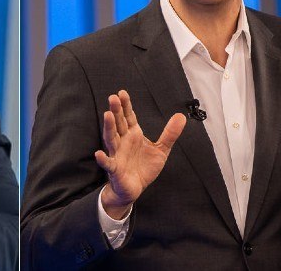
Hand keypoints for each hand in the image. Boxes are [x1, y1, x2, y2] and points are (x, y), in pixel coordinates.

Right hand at [94, 90, 185, 218]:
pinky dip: (103, 159)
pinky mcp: (115, 169)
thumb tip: (181, 116)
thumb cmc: (143, 167)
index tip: (122, 92)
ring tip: (107, 115)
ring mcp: (117, 154)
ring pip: (112, 139)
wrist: (135, 188)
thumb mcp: (161, 149)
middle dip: (116, 111)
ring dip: (109, 127)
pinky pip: (108, 163)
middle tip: (113, 98)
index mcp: (133, 135)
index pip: (128, 117)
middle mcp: (123, 142)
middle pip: (119, 124)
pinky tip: (98, 154)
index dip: (126, 105)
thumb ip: (170, 133)